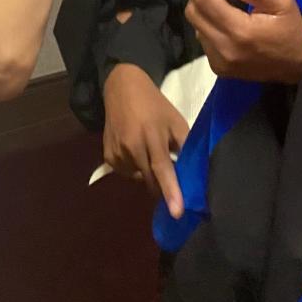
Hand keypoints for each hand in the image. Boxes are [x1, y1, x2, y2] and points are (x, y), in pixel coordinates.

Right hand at [103, 63, 187, 218]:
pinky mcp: (107, 155)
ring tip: (150, 152)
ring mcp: (117, 151)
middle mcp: (131, 146)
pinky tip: (137, 153)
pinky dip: (135, 169)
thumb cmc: (154, 104)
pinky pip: (126, 173)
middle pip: (150, 179)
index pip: (163, 169)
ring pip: (138, 178)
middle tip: (171, 175)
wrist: (121, 88)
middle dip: (162, 185)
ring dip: (148, 174)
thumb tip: (193, 172)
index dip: (171, 191)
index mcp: (151, 135)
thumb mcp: (175, 120)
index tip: (177, 212)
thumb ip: (184, 145)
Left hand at [183, 0, 301, 83]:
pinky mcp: (220, 69)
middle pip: (194, 13)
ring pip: (196, 27)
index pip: (205, 0)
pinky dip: (207, 26)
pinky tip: (222, 21)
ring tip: (220, 1)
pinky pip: (203, 41)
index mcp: (240, 30)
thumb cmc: (293, 31)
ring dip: (202, 10)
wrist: (301, 68)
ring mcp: (220, 61)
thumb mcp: (282, 2)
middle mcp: (224, 47)